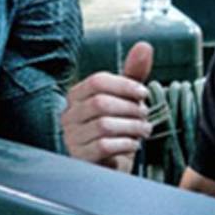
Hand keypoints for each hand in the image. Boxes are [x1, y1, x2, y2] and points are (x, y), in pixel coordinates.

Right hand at [61, 42, 153, 171]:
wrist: (107, 167)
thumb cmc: (114, 130)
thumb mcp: (124, 100)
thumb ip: (133, 75)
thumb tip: (144, 46)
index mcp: (76, 97)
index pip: (97, 81)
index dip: (124, 84)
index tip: (143, 93)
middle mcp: (68, 116)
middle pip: (100, 102)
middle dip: (130, 107)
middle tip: (145, 114)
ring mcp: (71, 138)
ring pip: (104, 125)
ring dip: (132, 126)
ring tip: (144, 130)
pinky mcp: (80, 158)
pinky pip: (103, 146)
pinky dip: (125, 143)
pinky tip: (133, 144)